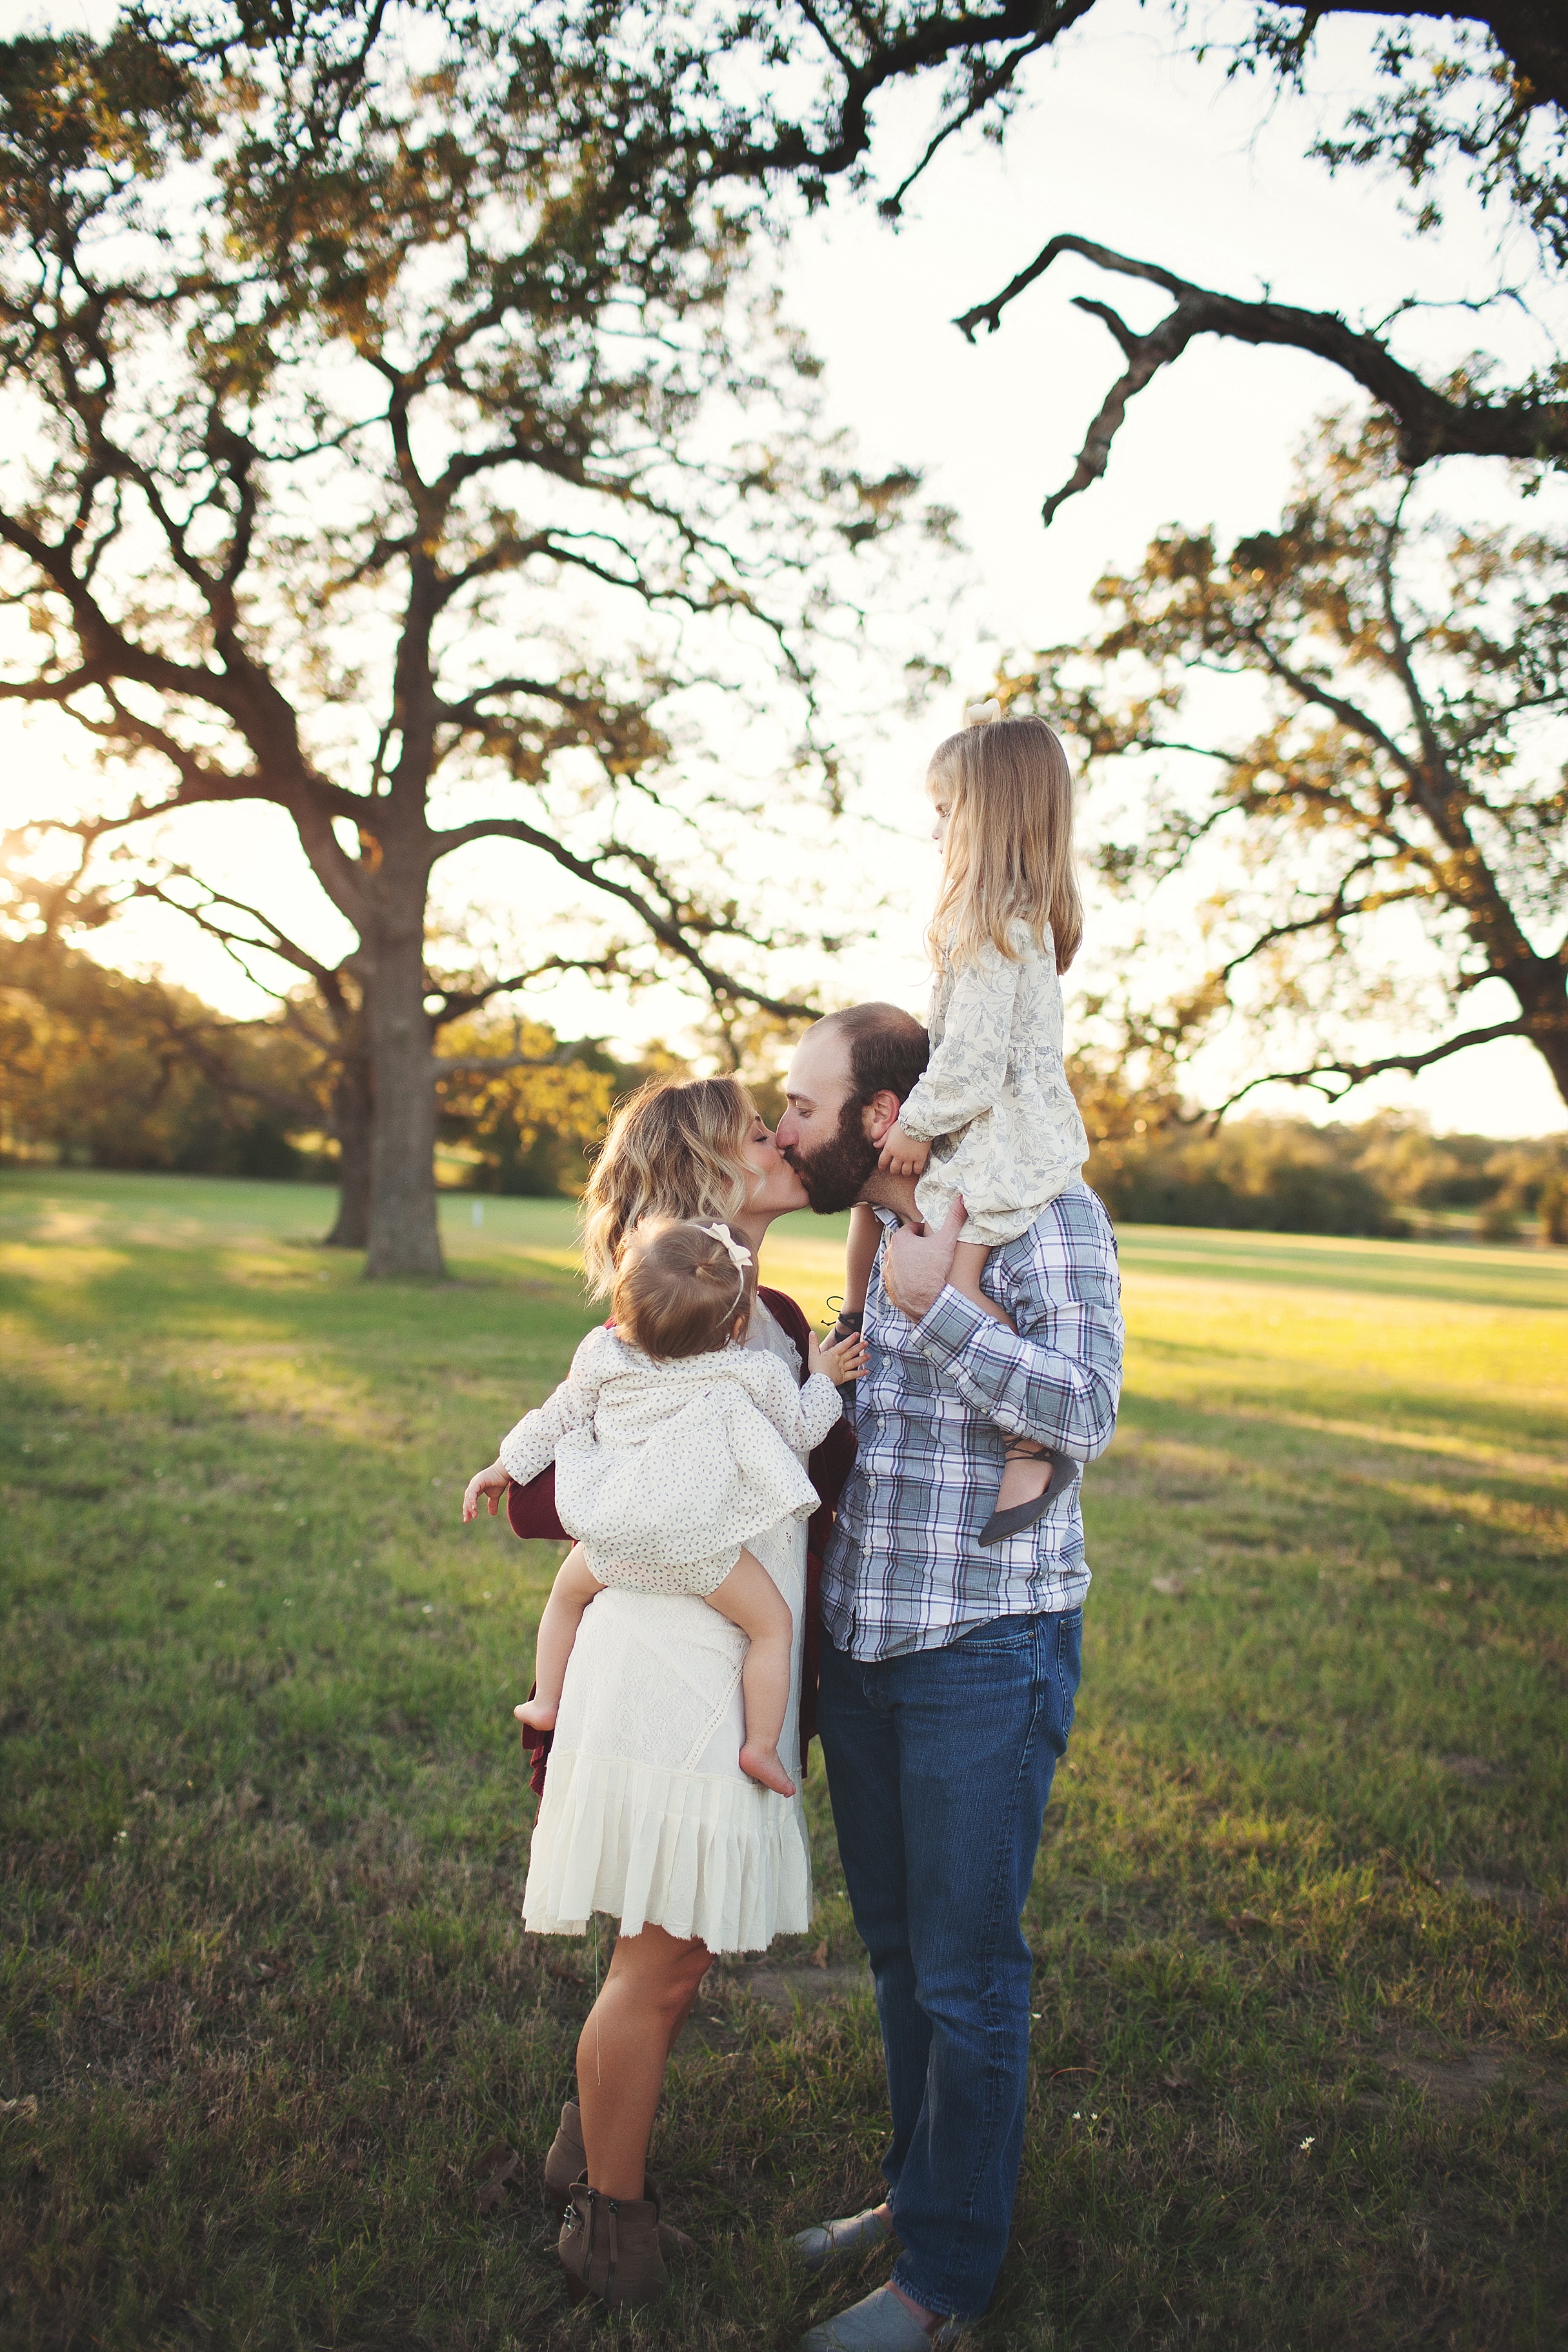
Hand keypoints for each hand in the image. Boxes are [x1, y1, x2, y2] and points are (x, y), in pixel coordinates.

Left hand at [462, 1460, 509, 1521]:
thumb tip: (493, 1514)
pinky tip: (474, 1507)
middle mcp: (473, 1485)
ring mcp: (475, 1482)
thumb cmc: (500, 1481)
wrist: (505, 1472)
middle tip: (466, 1520)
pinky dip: (472, 1500)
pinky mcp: (478, 1481)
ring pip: (469, 1496)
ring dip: (470, 1506)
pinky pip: (473, 1492)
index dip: (468, 1509)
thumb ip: (492, 1504)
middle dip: (466, 1510)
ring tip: (473, 1515)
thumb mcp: (495, 1496)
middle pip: (467, 1499)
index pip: (469, 1500)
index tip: (468, 1519)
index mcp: (475, 1488)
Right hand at [810, 1328, 868, 1385]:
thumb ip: (813, 1343)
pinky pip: (853, 1375)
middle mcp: (840, 1361)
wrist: (819, 1381)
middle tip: (866, 1343)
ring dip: (862, 1359)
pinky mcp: (843, 1378)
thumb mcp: (812, 1354)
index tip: (857, 1334)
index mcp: (833, 1354)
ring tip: (869, 1356)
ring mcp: (842, 1369)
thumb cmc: (816, 1368)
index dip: (851, 1339)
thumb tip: (812, 1333)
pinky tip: (866, 1372)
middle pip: (851, 1352)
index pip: (843, 1344)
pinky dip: (860, 1373)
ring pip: (854, 1362)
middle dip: (859, 1347)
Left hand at [877, 1118, 929, 1178]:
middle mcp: (898, 1155)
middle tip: (895, 1170)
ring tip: (906, 1171)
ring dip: (904, 1172)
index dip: (882, 1167)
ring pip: (905, 1171)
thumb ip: (882, 1139)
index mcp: (889, 1149)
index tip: (882, 1169)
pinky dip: (916, 1171)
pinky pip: (917, 1169)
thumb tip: (875, 1145)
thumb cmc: (903, 1124)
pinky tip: (916, 1169)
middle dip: (894, 1171)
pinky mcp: (920, 1158)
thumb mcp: (890, 1130)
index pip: (882, 1162)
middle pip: (894, 1169)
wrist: (918, 1123)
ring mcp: (909, 1158)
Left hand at [881, 1196, 966, 1322]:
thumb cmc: (935, 1270)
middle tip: (933, 1254)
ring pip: (901, 1261)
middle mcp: (889, 1254)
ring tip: (927, 1269)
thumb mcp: (946, 1241)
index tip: (935, 1240)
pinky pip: (898, 1279)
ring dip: (911, 1263)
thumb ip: (954, 1219)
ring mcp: (888, 1272)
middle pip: (906, 1245)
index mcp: (900, 1239)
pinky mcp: (889, 1288)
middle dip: (918, 1247)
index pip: (913, 1228)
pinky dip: (907, 1279)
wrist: (928, 1302)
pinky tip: (920, 1282)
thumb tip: (961, 1198)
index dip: (926, 1232)